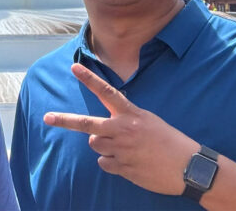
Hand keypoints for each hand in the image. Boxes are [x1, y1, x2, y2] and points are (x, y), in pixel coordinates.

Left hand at [43, 63, 198, 195]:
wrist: (188, 167)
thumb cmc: (168, 141)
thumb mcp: (147, 120)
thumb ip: (123, 120)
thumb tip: (100, 130)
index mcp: (130, 114)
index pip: (106, 91)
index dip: (89, 79)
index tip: (74, 67)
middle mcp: (122, 130)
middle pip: (86, 124)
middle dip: (64, 120)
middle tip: (47, 117)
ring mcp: (121, 150)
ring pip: (95, 145)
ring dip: (103, 145)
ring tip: (124, 148)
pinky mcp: (123, 168)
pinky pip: (104, 163)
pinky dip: (111, 163)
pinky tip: (129, 162)